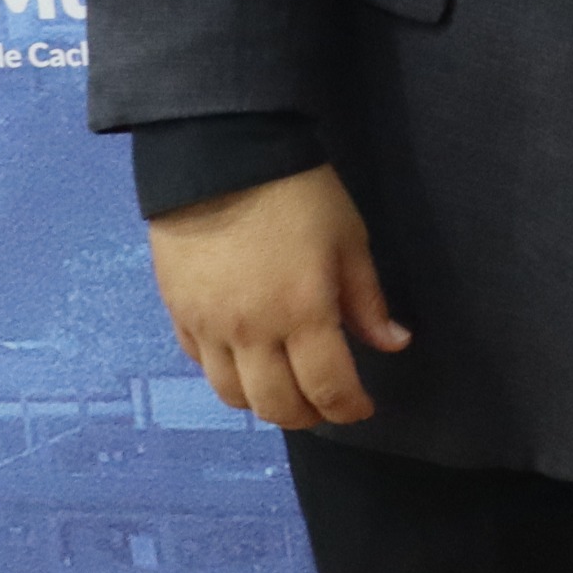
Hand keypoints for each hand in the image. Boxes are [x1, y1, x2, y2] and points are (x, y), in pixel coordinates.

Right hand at [146, 164, 408, 429]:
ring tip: (287, 391)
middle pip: (276, 405)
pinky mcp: (178, 314)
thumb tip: (394, 344)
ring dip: (264, 404)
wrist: (221, 157)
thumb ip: (367, 300)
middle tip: (326, 406)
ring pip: (233, 395)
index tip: (362, 408)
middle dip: (308, 416)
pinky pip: (201, 365)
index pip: (327, 387)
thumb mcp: (349, 240)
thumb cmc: (298, 194)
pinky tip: (246, 362)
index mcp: (302, 314)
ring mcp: (208, 327)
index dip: (348, 408)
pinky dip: (227, 375)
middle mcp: (252, 333)